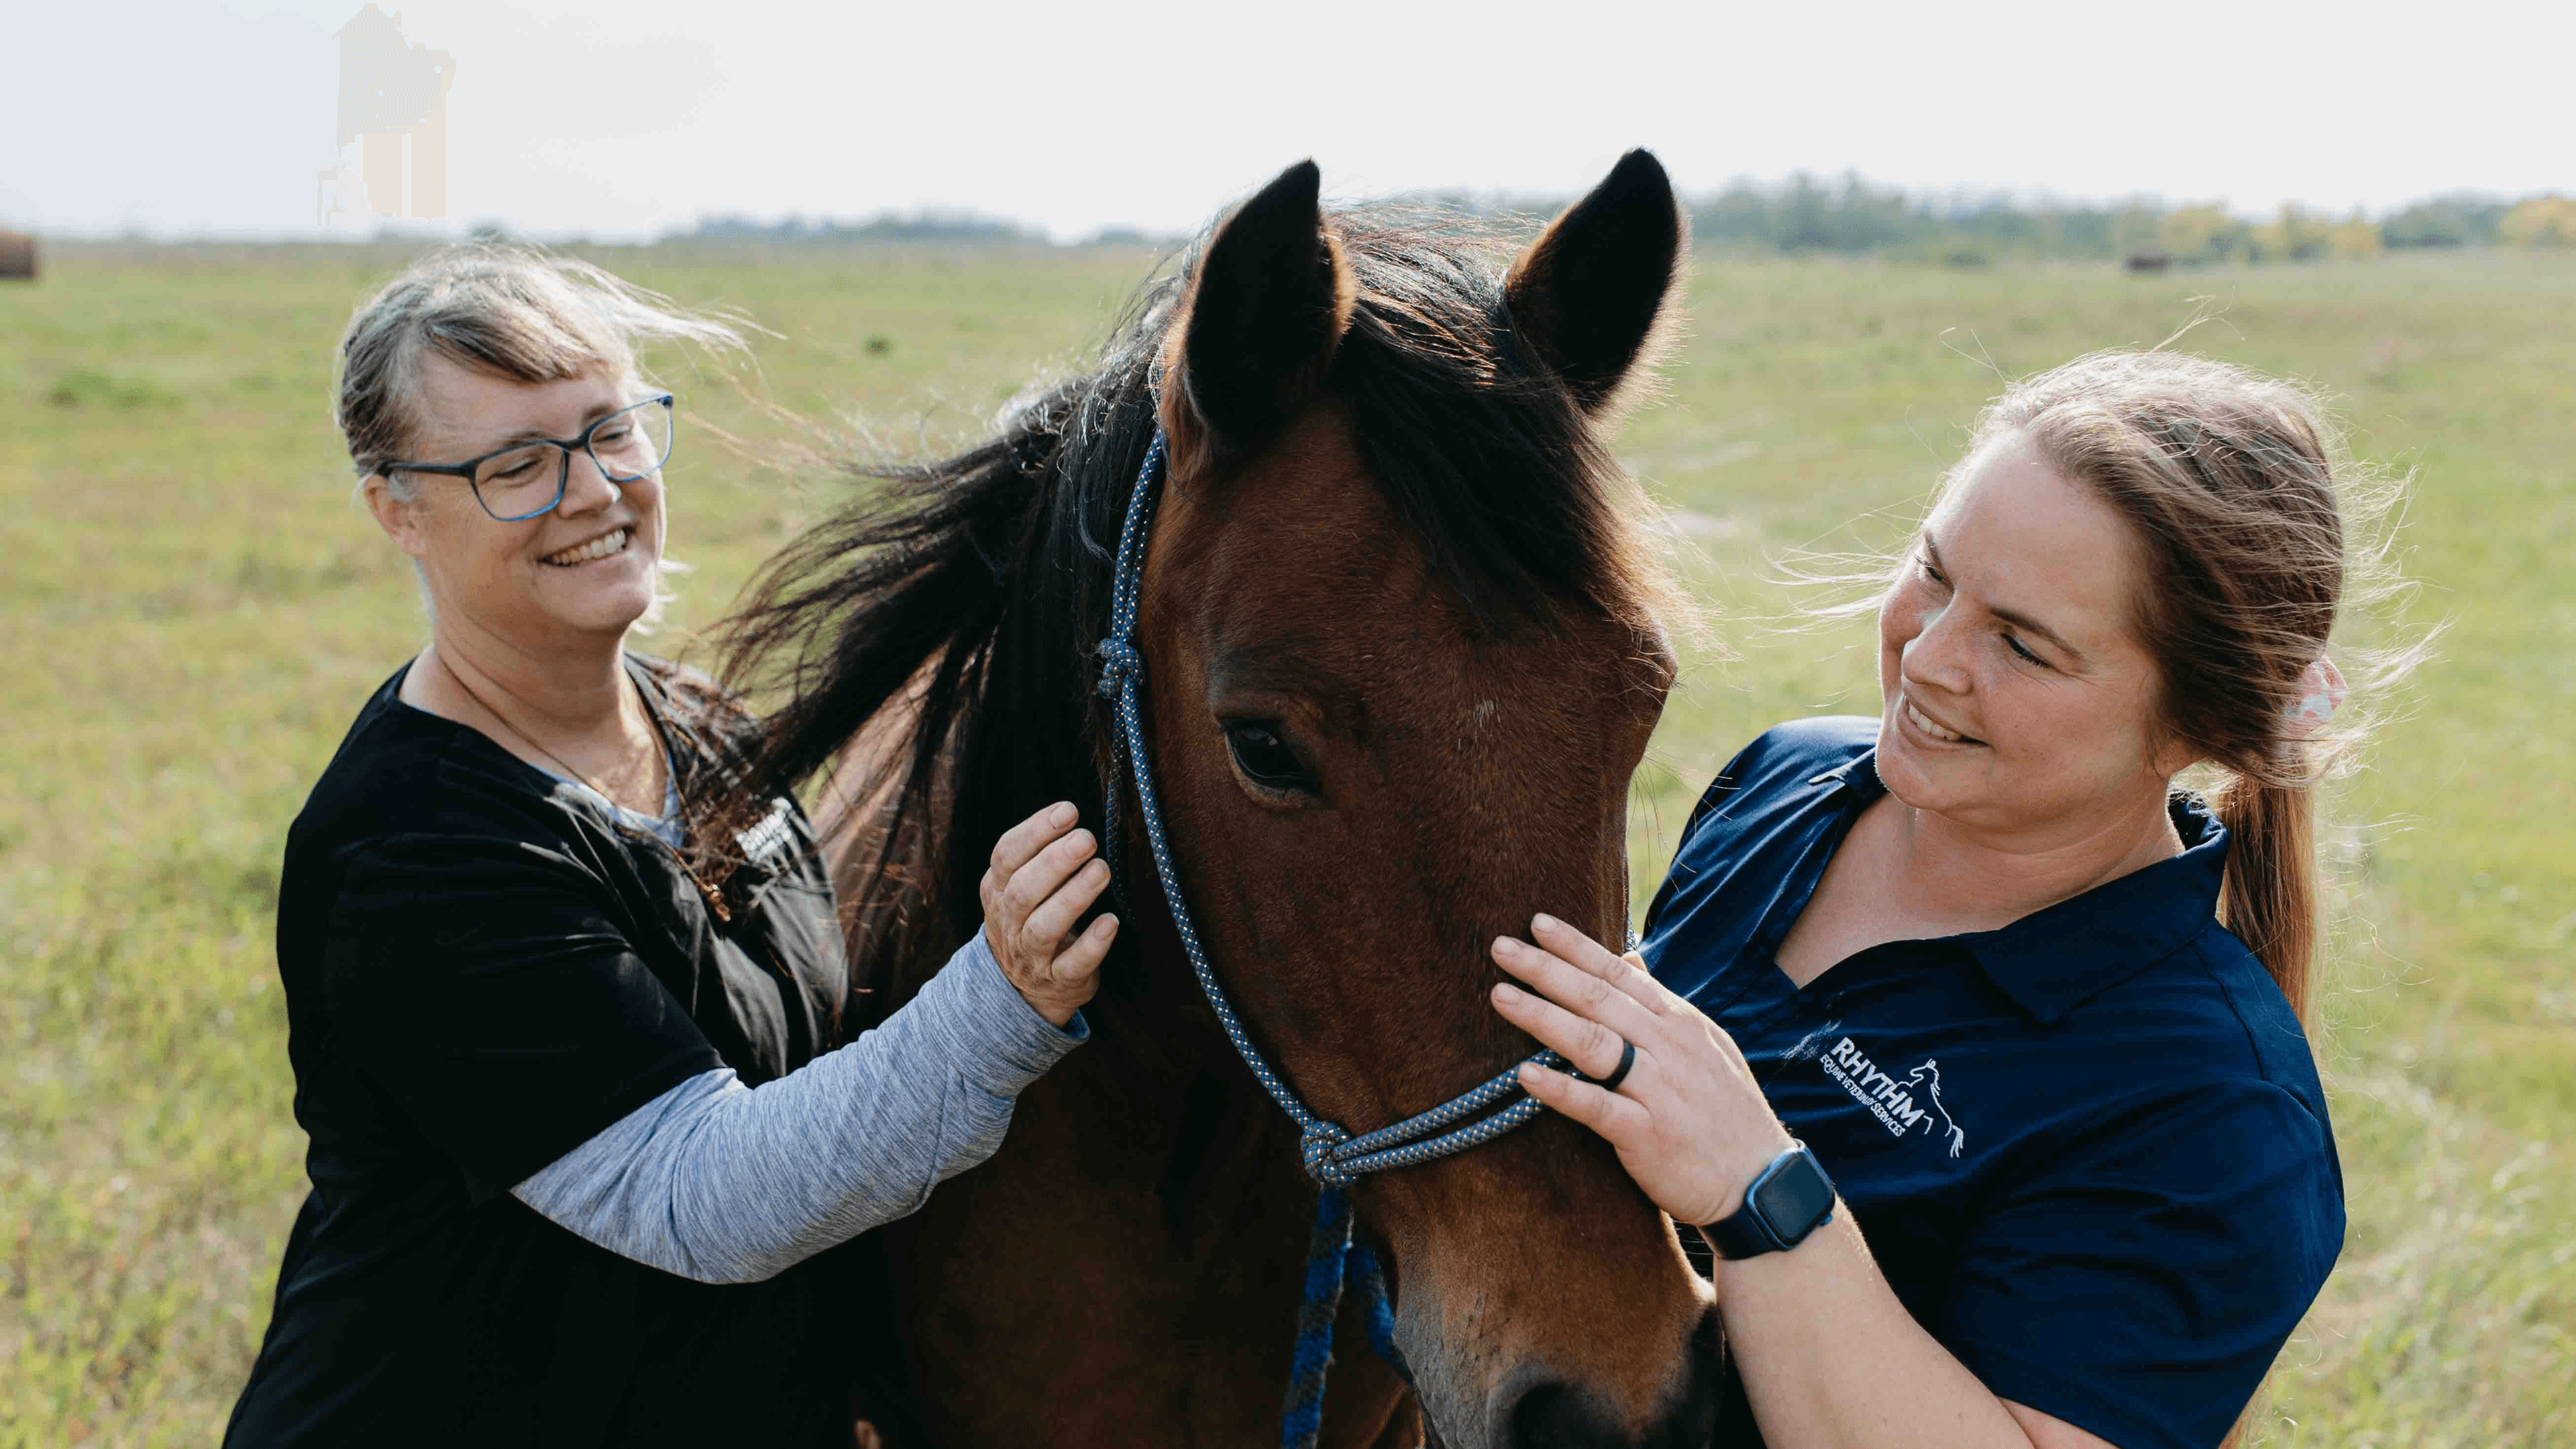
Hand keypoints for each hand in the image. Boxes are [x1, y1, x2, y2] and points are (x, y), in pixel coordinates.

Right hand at [979, 802, 1117, 1027]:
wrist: (1024, 988)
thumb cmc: (1031, 919)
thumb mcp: (1020, 886)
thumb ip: (1039, 856)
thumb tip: (1072, 817)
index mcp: (997, 891)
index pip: (1005, 856)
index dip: (1035, 832)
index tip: (1068, 811)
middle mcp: (1008, 923)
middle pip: (1022, 891)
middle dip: (1055, 862)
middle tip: (1087, 839)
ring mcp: (1030, 956)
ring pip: (1043, 929)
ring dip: (1073, 897)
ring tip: (1102, 870)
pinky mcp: (1058, 981)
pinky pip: (1072, 966)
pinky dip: (1091, 944)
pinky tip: (1111, 922)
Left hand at [1489, 914, 1794, 1226]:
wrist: (1761, 1182)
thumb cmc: (1726, 1112)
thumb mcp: (1708, 1045)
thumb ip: (1664, 1004)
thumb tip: (1631, 960)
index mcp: (1680, 1022)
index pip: (1620, 973)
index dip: (1577, 947)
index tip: (1537, 923)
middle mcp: (1668, 1047)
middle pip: (1598, 998)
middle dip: (1545, 969)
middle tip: (1500, 947)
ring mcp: (1658, 1089)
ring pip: (1592, 1042)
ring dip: (1542, 1016)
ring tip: (1500, 996)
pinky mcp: (1647, 1134)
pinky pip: (1596, 1106)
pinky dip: (1560, 1089)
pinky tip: (1525, 1076)